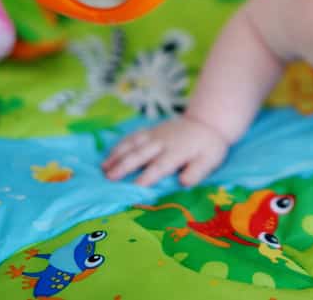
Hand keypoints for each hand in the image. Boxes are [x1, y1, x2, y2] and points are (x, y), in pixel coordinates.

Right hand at [102, 115, 228, 186]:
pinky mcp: (150, 131)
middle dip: (124, 166)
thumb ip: (197, 172)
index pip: (159, 167)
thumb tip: (183, 183)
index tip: (133, 190)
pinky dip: (120, 145)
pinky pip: (132, 137)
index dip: (146, 178)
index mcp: (177, 152)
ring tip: (103, 168)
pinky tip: (109, 155)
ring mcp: (154, 135)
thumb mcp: (209, 161)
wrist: (206, 122)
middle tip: (108, 178)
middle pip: (140, 154)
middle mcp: (162, 143)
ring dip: (117, 155)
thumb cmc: (208, 147)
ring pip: (132, 144)